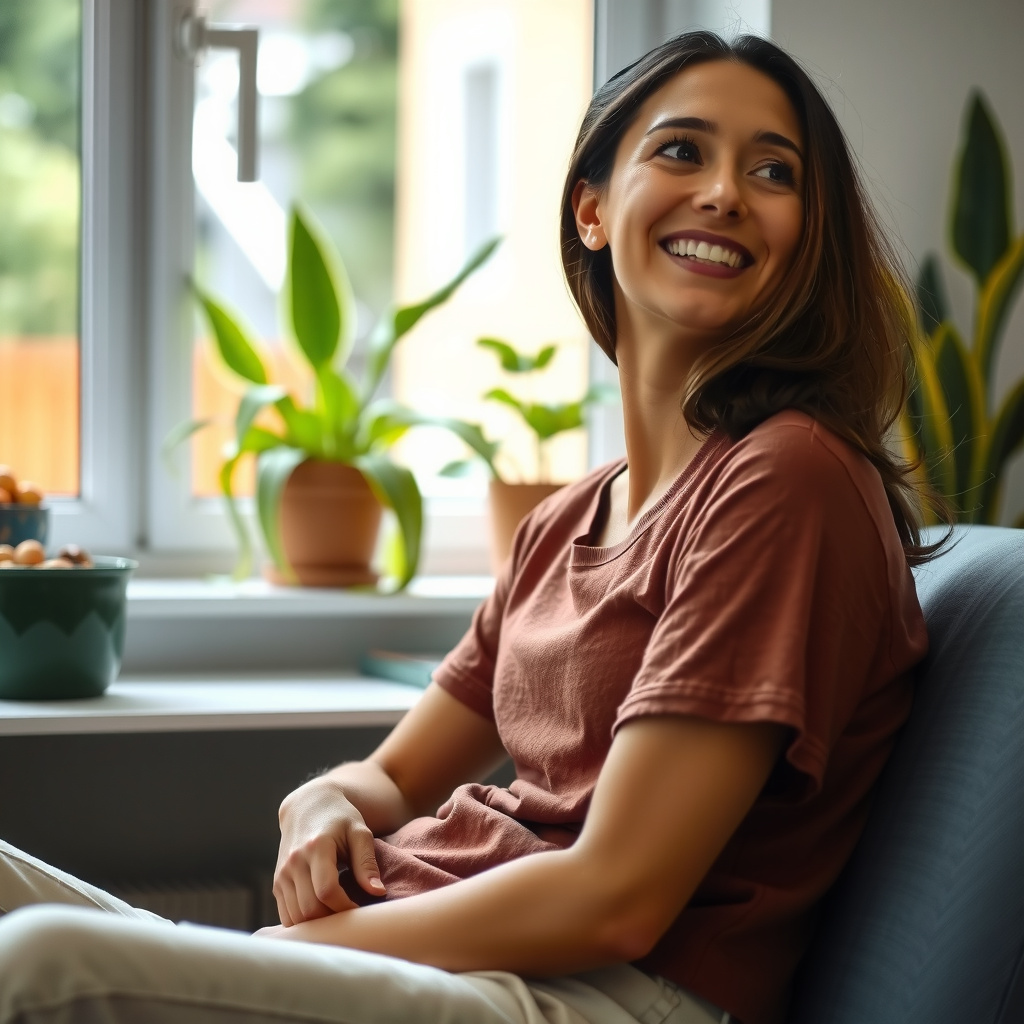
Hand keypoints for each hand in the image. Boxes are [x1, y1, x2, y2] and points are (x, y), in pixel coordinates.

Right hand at [274, 775, 386, 925]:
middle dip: (333, 919)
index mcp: (317, 847)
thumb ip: (367, 862)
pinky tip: (322, 917)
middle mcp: (294, 861)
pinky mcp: (277, 883)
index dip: (345, 907)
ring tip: (338, 918)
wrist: (308, 807)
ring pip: (296, 916)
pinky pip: (287, 915)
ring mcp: (282, 874)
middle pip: (310, 907)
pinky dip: (304, 923)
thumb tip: (378, 892)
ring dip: (318, 924)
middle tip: (351, 918)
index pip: (327, 890)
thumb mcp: (359, 833)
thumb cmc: (341, 819)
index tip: (360, 910)